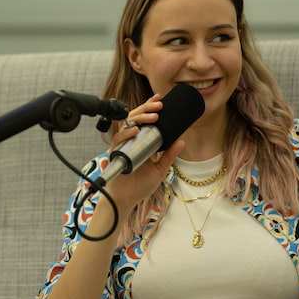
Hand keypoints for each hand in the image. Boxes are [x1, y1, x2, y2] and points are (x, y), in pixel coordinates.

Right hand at [104, 94, 184, 211]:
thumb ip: (169, 155)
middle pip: (136, 117)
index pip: (145, 119)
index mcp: (141, 141)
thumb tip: (181, 141)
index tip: (160, 99)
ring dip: (140, 117)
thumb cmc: (139, 185)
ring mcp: (123, 145)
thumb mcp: (160, 169)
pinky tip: (135, 130)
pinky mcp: (116, 152)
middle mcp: (131, 140)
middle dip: (147, 108)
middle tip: (159, 105)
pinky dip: (126, 133)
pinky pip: (119, 139)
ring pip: (128, 124)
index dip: (150, 108)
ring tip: (153, 116)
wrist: (127, 199)